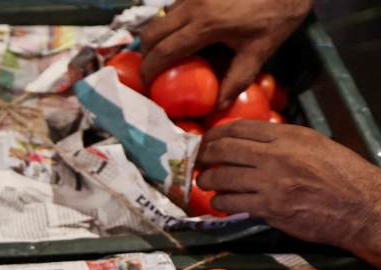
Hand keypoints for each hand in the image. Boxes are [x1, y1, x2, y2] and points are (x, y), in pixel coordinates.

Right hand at [139, 0, 312, 108]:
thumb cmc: (278, 13)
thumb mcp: (261, 49)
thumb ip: (238, 78)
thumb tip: (219, 106)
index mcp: (206, 25)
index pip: (164, 50)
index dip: (150, 69)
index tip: (147, 83)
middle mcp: (193, 7)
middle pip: (152, 33)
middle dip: (147, 53)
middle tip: (154, 69)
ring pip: (161, 18)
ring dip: (158, 37)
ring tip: (169, 53)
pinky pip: (174, 7)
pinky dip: (172, 23)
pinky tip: (186, 33)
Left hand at [198, 120, 380, 260]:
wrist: (362, 207)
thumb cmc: (342, 176)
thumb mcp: (316, 145)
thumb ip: (283, 141)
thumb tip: (250, 142)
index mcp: (290, 136)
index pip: (240, 128)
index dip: (216, 134)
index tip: (207, 141)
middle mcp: (279, 155)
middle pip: (225, 149)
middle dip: (204, 155)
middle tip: (197, 161)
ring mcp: (272, 182)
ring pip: (223, 176)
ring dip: (207, 180)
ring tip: (204, 182)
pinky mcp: (270, 208)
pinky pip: (232, 202)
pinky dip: (220, 201)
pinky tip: (220, 201)